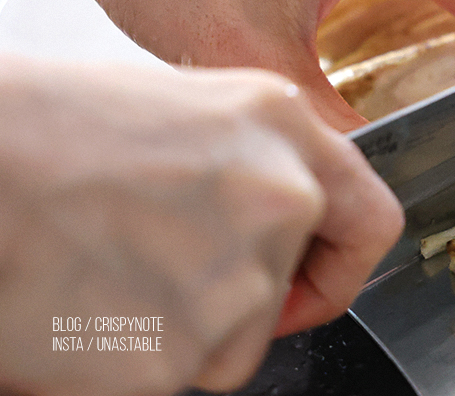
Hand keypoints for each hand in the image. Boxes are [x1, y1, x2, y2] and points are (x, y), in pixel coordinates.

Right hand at [0, 56, 402, 395]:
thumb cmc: (52, 128)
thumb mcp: (191, 114)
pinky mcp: (181, 348)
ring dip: (180, 326)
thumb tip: (291, 224)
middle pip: (289, 293)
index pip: (371, 221)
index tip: (312, 281)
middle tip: (176, 277)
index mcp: (284, 127)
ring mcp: (239, 276)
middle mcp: (281, 197)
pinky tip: (93, 299)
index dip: (342, 266)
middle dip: (244, 303)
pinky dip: (137, 355)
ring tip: (112, 267)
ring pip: (231, 340)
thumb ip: (261, 167)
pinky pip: (176, 372)